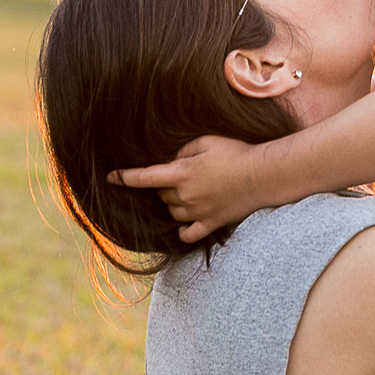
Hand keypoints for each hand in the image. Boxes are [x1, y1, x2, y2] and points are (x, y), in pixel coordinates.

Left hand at [108, 135, 261, 242]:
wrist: (263, 175)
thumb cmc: (236, 152)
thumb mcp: (206, 141)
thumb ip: (183, 150)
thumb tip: (171, 160)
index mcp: (181, 174)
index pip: (145, 177)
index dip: (125, 177)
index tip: (110, 177)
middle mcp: (186, 196)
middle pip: (161, 196)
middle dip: (163, 187)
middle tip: (181, 174)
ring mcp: (198, 212)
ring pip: (173, 213)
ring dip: (174, 204)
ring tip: (191, 191)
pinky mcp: (212, 223)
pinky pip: (188, 233)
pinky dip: (183, 229)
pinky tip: (187, 221)